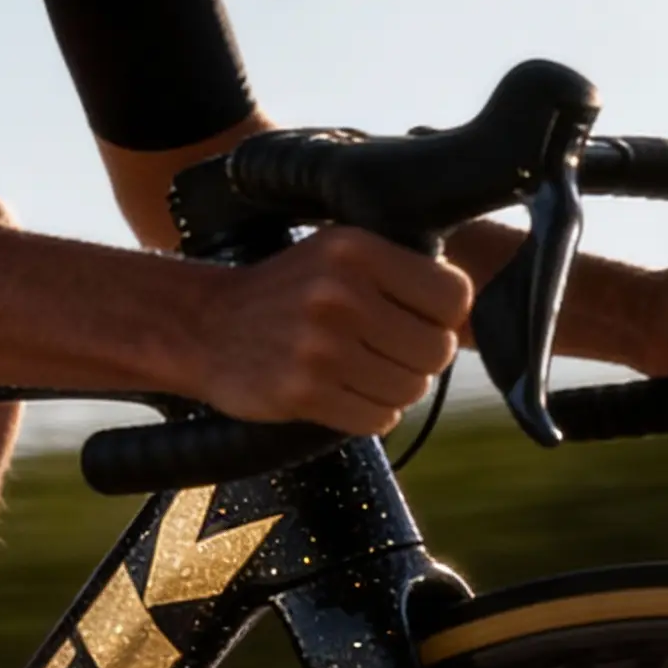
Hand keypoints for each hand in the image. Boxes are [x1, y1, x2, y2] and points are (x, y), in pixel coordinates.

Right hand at [186, 227, 476, 434]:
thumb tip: (464, 308)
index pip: (452, 296)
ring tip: (363, 374)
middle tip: (390, 354)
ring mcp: (322, 347)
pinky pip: (379, 419)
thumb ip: (395, 268)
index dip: (445, 317)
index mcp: (356, 249)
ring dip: (396, 390)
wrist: (202, 326)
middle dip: (422, 360)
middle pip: (438, 350)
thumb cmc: (282, 291)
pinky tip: (345, 395)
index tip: (420, 321)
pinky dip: (371, 414)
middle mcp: (341, 294)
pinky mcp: (305, 393)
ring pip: (411, 389)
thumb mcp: (333, 252)